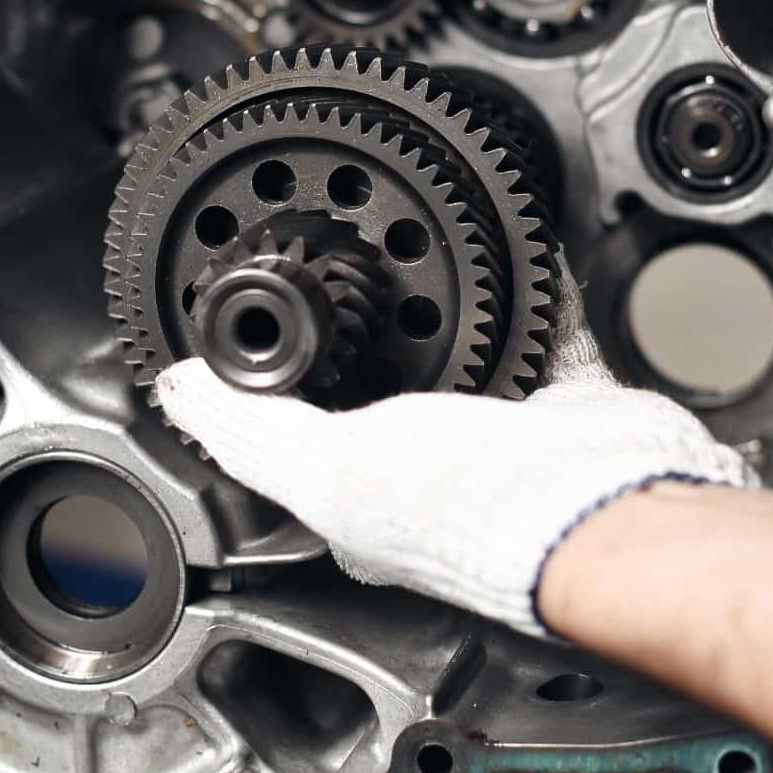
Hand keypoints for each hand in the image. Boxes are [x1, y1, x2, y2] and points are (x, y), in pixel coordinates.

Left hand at [155, 267, 756, 635]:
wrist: (595, 500)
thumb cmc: (472, 511)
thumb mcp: (320, 468)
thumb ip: (249, 428)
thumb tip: (177, 392)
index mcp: (364, 508)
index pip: (294, 453)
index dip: (270, 404)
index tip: (256, 343)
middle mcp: (434, 480)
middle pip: (382, 404)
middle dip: (365, 350)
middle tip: (337, 284)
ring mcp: (503, 442)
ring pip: (462, 367)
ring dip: (447, 319)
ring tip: (419, 264)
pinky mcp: (565, 407)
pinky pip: (546, 333)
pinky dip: (537, 295)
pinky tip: (521, 260)